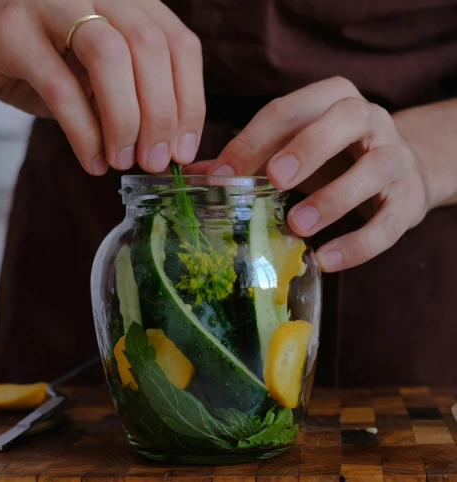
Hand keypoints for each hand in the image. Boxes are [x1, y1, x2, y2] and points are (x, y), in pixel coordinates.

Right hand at [0, 0, 204, 174]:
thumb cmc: (20, 55)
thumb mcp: (81, 73)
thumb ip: (120, 96)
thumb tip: (161, 143)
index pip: (176, 42)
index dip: (189, 99)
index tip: (185, 148)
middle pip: (152, 47)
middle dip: (163, 115)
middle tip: (156, 162)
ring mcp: (49, 3)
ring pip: (112, 58)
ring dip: (127, 120)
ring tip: (123, 160)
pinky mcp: (10, 28)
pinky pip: (61, 86)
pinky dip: (84, 132)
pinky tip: (92, 160)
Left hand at [185, 76, 430, 271]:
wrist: (396, 172)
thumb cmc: (330, 158)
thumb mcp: (289, 150)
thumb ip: (246, 160)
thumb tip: (192, 177)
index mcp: (331, 99)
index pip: (290, 109)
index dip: (253, 140)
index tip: (222, 175)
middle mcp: (370, 119)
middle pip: (347, 118)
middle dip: (309, 147)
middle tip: (274, 178)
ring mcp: (396, 157)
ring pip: (375, 169)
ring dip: (334, 199)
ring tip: (298, 225)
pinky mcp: (411, 199)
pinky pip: (391, 222)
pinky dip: (359, 244)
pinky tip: (326, 260)